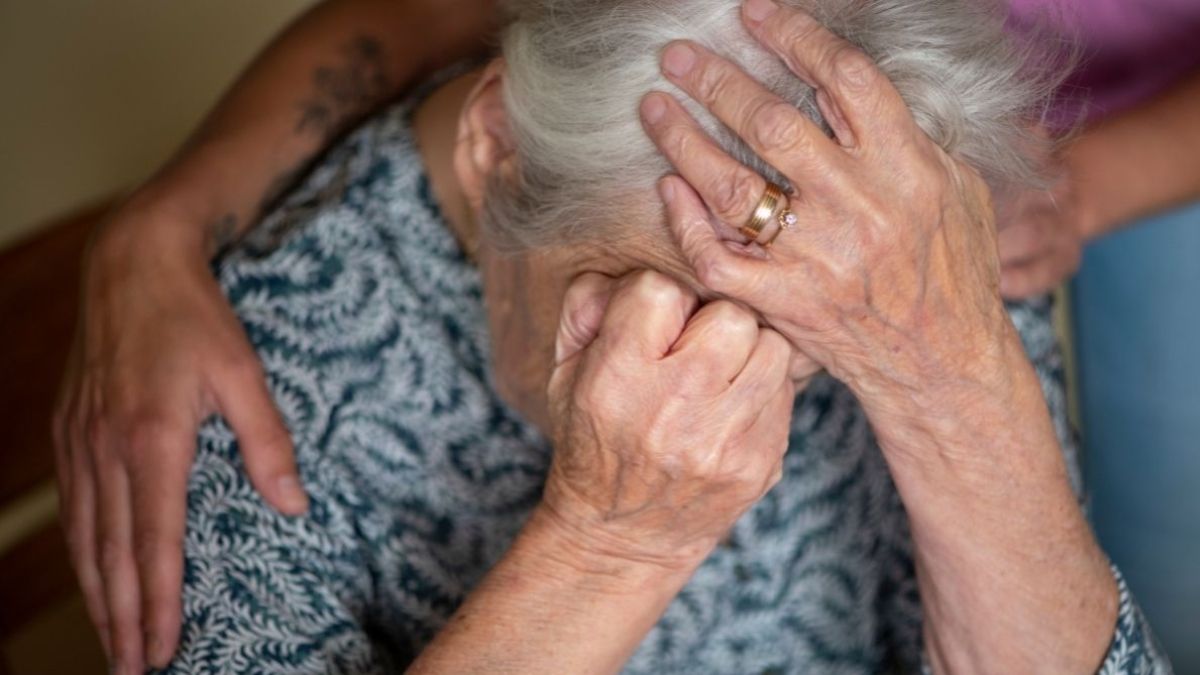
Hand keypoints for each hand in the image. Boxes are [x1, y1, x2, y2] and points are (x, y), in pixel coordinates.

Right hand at [52, 201, 305, 673]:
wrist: (132, 264)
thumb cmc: (196, 318)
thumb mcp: (245, 373)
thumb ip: (268, 442)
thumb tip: (293, 504)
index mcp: (152, 440)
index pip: (156, 542)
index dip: (158, 603)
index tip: (164, 650)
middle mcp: (107, 449)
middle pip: (113, 554)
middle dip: (123, 618)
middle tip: (134, 670)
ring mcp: (81, 441)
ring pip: (85, 538)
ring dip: (98, 595)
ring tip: (111, 642)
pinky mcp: (70, 431)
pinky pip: (73, 508)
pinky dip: (81, 552)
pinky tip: (91, 574)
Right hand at [540, 270, 798, 569]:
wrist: (622, 536)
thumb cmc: (591, 441)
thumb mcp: (564, 371)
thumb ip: (587, 304)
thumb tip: (627, 267)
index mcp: (618, 381)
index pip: (660, 289)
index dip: (657, 296)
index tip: (652, 321)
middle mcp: (676, 411)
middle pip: (731, 314)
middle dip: (713, 318)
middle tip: (693, 343)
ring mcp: (726, 443)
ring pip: (773, 348)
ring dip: (748, 351)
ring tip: (718, 371)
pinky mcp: (761, 464)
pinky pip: (785, 394)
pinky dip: (762, 390)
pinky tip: (731, 405)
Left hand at [637, 3, 1118, 668]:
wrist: (943, 365)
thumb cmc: (954, 272)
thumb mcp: (958, 190)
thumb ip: (912, 135)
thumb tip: (852, 86)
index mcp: (908, 168)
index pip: (845, 80)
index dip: (795, 36)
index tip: (755, 13)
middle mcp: (859, 208)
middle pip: (773, 124)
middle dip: (717, 80)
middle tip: (677, 55)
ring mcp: (816, 258)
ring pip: (733, 186)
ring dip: (684, 140)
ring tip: (654, 108)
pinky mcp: (783, 302)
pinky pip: (717, 257)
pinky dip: (685, 221)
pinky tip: (666, 187)